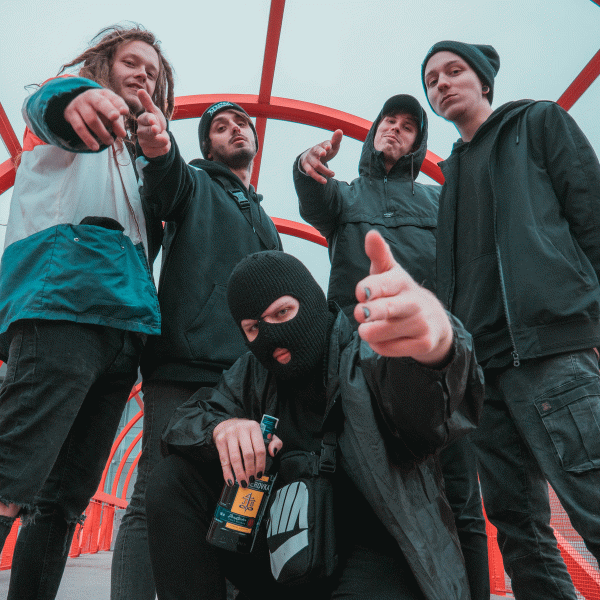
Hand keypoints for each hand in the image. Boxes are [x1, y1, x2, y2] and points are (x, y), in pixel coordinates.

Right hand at [64, 88, 128, 150]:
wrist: (78, 104)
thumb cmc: (101, 111)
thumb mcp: (111, 114)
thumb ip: (118, 123)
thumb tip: (122, 134)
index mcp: (105, 95)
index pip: (114, 98)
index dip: (119, 105)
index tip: (125, 112)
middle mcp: (91, 96)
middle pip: (100, 103)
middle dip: (108, 110)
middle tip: (115, 117)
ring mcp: (80, 104)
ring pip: (91, 119)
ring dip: (102, 132)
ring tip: (110, 141)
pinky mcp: (71, 114)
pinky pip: (79, 127)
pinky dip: (88, 138)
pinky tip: (95, 147)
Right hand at [136, 89, 170, 156]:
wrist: (159, 136)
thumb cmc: (156, 121)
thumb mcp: (154, 111)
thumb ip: (147, 102)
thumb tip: (140, 90)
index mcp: (141, 120)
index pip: (148, 119)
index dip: (152, 121)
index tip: (154, 122)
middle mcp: (140, 132)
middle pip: (152, 133)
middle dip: (159, 131)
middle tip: (159, 130)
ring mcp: (143, 143)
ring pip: (160, 142)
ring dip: (165, 139)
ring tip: (161, 136)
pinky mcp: (148, 152)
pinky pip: (162, 150)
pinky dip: (165, 148)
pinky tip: (161, 144)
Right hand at [212, 418, 282, 486]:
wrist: (228, 424)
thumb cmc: (248, 432)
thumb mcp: (263, 433)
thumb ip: (274, 442)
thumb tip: (273, 452)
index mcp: (254, 427)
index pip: (260, 449)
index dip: (261, 464)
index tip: (260, 474)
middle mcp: (241, 429)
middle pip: (248, 454)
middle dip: (250, 470)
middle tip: (252, 480)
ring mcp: (229, 434)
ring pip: (235, 458)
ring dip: (240, 473)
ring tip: (243, 482)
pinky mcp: (220, 440)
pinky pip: (224, 460)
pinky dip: (227, 473)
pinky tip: (231, 481)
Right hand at [299, 129, 342, 183]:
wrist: (311, 156)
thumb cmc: (325, 150)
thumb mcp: (332, 145)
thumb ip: (336, 140)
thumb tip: (339, 130)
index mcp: (321, 145)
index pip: (324, 144)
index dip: (326, 145)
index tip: (328, 147)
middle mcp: (314, 150)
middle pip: (316, 151)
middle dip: (320, 152)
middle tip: (325, 154)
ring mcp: (309, 159)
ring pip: (315, 164)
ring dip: (324, 170)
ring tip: (333, 174)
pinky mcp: (307, 167)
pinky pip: (311, 173)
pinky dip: (318, 177)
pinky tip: (325, 181)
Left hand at [354, 230, 452, 366]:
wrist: (434, 322)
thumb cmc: (401, 294)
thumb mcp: (390, 273)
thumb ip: (378, 255)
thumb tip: (371, 234)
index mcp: (402, 281)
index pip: (383, 283)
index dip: (368, 288)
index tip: (360, 293)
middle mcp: (414, 302)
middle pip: (385, 309)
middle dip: (368, 312)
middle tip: (360, 313)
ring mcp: (421, 324)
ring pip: (381, 332)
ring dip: (368, 332)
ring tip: (368, 328)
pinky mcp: (423, 344)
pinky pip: (388, 349)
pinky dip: (379, 346)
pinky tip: (383, 339)